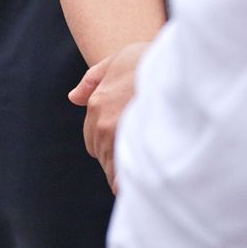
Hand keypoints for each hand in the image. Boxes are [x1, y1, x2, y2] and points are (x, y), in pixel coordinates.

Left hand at [69, 38, 150, 190]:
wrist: (172, 64)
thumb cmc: (147, 59)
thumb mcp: (115, 61)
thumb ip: (93, 80)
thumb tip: (73, 98)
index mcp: (96, 106)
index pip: (95, 142)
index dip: (110, 149)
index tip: (125, 154)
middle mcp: (103, 124)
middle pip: (104, 157)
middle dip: (118, 163)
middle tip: (137, 170)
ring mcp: (118, 136)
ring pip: (115, 167)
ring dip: (126, 174)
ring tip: (144, 181)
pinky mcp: (136, 146)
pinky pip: (125, 175)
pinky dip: (130, 183)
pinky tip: (142, 188)